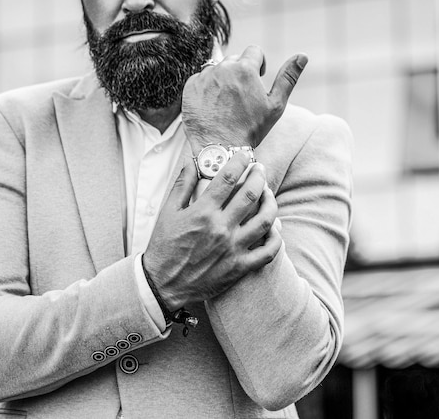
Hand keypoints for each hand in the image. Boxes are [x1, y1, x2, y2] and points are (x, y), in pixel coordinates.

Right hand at [142, 153, 281, 310]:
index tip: (244, 156)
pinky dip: (276, 238)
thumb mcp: (167, 212)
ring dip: (271, 202)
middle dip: (259, 176)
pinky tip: (274, 227)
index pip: (227, 178)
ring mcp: (232, 248)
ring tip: (268, 194)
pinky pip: (268, 252)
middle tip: (259, 170)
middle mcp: (220, 228)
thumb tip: (192, 163)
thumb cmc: (164, 247)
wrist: (162, 283)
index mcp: (203, 212)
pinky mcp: (239, 267)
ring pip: (265, 220)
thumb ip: (182, 185)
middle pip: (251, 194)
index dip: (239, 162)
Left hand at [182, 46, 307, 152]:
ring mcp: (204, 77)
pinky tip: (213, 107)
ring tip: (226, 104)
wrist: (221, 150)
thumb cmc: (251, 129)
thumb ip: (288, 77)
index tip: (257, 79)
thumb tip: (303, 56)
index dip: (258, 65)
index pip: (254, 51)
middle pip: (234, 60)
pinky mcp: (189, 87)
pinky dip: (206, 89)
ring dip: (222, 80)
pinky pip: (200, 80)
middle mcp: (222, 68)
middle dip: (239, 73)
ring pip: (216, 69)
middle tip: (241, 97)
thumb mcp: (275, 106)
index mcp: (245, 69)